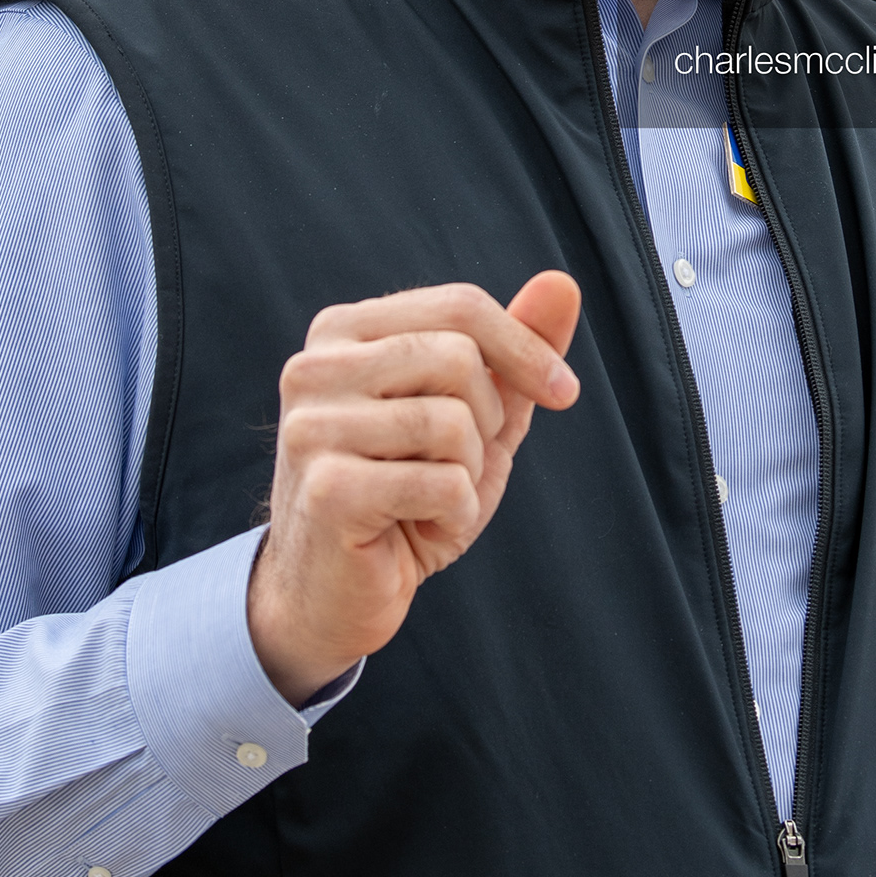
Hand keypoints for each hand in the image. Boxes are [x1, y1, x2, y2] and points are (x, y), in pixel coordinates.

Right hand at [246, 273, 580, 705]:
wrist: (335, 593)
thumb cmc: (407, 496)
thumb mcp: (476, 415)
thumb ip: (515, 349)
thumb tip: (563, 283)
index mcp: (344, 331)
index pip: (460, 305)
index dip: (527, 349)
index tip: (563, 392)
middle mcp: (315, 367)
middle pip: (459, 357)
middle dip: (488, 420)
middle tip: (458, 465)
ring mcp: (312, 427)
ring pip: (452, 421)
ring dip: (468, 473)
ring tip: (430, 498)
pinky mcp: (327, 489)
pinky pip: (442, 483)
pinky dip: (455, 513)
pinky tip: (417, 528)